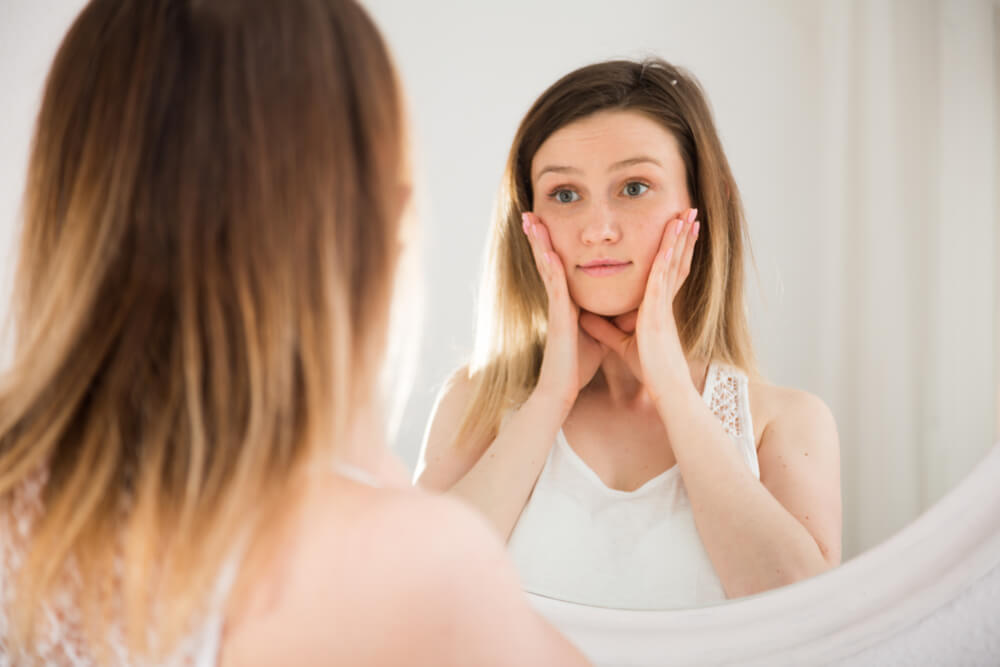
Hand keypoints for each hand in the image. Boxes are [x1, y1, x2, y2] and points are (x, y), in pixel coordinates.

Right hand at [522, 212, 606, 411]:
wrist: (562, 390)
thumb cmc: (576, 365)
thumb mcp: (596, 333)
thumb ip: (603, 318)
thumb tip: (618, 311)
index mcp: (568, 301)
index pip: (560, 265)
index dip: (553, 243)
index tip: (547, 222)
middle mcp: (559, 300)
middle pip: (548, 259)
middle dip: (540, 235)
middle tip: (530, 211)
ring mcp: (557, 307)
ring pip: (546, 267)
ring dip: (539, 242)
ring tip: (530, 219)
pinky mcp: (559, 318)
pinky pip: (556, 289)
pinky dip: (551, 269)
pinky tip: (548, 252)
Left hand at [579, 208, 699, 401]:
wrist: (664, 388)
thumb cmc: (649, 369)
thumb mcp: (621, 344)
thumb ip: (605, 329)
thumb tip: (585, 318)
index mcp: (659, 307)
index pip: (668, 271)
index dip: (674, 249)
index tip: (678, 229)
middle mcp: (664, 302)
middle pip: (676, 260)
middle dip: (683, 236)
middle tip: (690, 212)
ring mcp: (663, 305)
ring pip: (673, 264)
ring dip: (680, 238)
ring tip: (687, 214)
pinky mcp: (657, 313)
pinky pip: (663, 280)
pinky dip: (667, 258)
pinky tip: (670, 240)